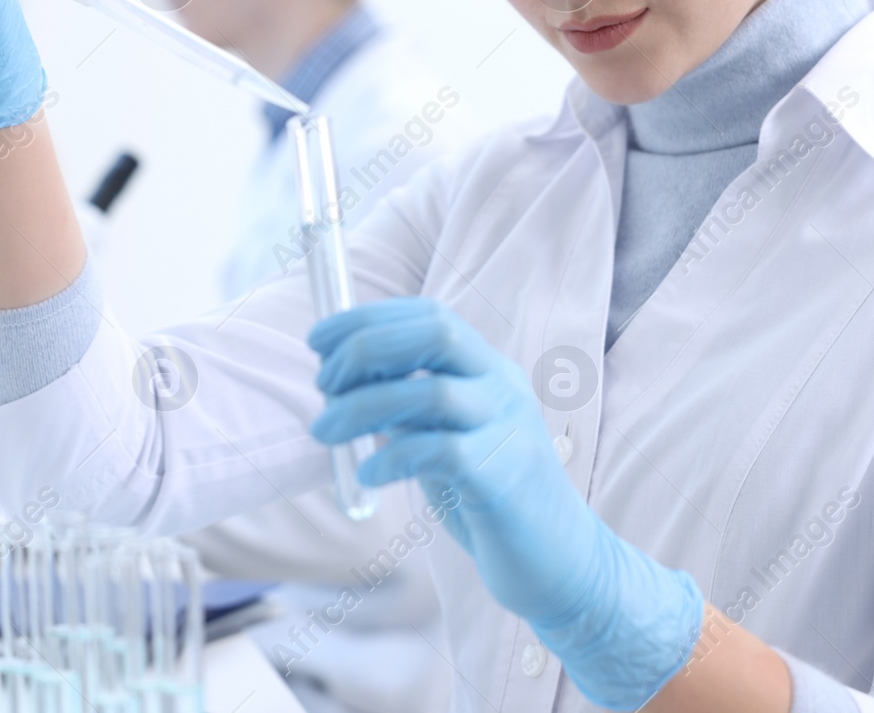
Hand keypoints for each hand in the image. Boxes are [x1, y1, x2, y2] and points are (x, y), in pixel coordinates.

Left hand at [309, 297, 703, 708]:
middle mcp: (503, 386)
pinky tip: (369, 475)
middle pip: (436, 334)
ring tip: (325, 431)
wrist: (556, 559)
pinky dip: (392, 458)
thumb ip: (406, 402)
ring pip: (432, 393)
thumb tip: (339, 378)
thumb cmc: (488, 494)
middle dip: (366, 348)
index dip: (368, 318)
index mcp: (488, 368)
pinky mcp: (503, 477)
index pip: (429, 315)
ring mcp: (508, 428)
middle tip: (324, 383)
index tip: (318, 339)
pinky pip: (440, 451)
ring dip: (363, 407)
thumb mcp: (444, 434)